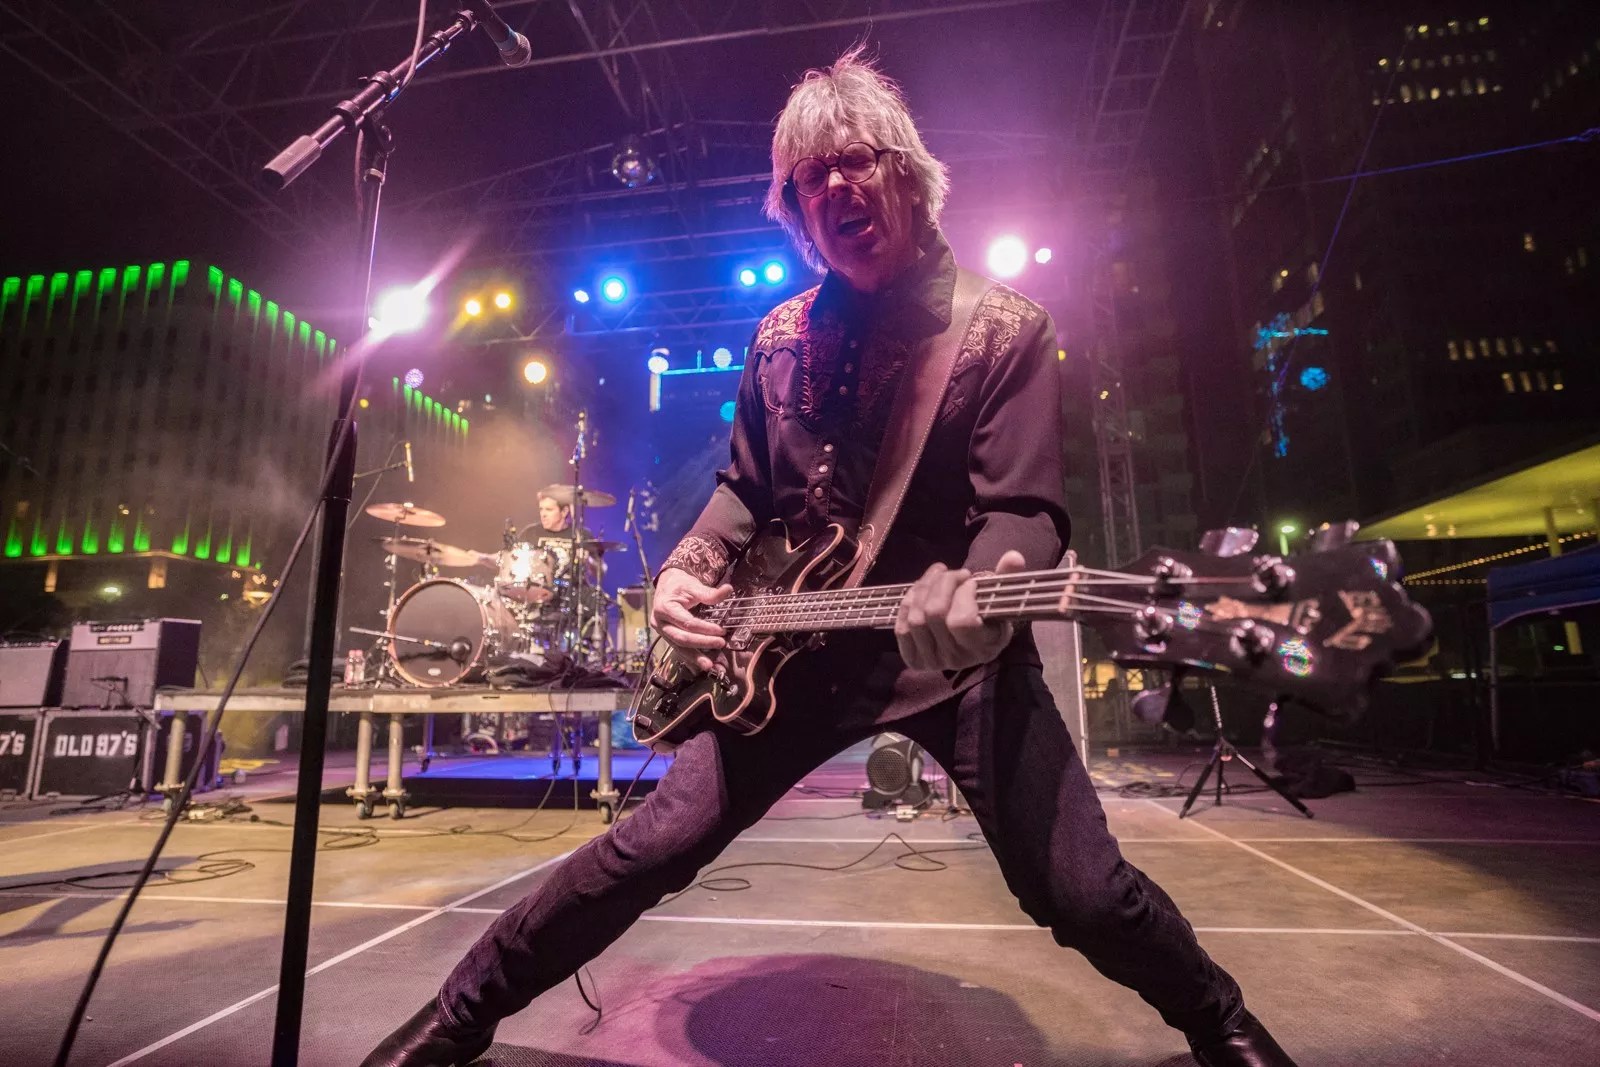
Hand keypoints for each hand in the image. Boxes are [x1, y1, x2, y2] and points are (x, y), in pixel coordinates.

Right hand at [652, 567, 732, 671]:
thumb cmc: (679, 585)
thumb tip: (728, 589)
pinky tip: (702, 664)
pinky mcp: (667, 637)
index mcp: (664, 608)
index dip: (705, 629)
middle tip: (720, 644)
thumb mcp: (693, 586)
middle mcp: (660, 622)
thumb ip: (709, 593)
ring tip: (710, 666)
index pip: (687, 623)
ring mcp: (662, 632)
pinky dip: (691, 657)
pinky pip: (679, 649)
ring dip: (695, 658)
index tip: (721, 631)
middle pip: (682, 638)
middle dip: (702, 644)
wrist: (666, 586)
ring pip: (679, 648)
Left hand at [895, 550, 1026, 671]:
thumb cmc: (989, 617)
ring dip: (924, 588)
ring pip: (916, 618)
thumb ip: (1008, 578)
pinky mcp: (914, 660)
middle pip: (935, 613)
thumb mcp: (1002, 599)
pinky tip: (921, 591)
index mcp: (982, 647)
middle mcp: (956, 659)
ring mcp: (933, 661)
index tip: (971, 582)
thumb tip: (1014, 557)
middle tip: (954, 573)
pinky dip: (908, 603)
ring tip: (938, 575)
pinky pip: (901, 628)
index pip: (961, 620)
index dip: (963, 594)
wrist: (973, 641)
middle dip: (943, 583)